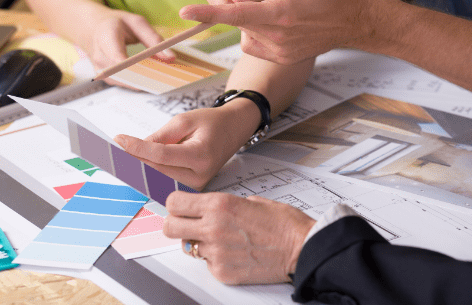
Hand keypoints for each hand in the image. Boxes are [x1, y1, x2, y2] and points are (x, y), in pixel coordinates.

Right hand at [76, 6, 175, 72]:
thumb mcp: (137, 23)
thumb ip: (154, 39)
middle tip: (168, 76)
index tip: (156, 70)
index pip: (118, 57)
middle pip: (124, 73)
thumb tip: (170, 57)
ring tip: (162, 76)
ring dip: (145, 80)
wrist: (95, 28)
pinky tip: (151, 77)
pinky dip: (139, 82)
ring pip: (126, 81)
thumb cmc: (116, 24)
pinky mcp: (106, 77)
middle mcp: (100, 56)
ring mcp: (101, 69)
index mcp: (106, 36)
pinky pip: (124, 83)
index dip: (137, 67)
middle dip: (147, 76)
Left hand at [113, 101, 258, 190]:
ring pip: (158, 179)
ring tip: (124, 154)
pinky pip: (165, 181)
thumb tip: (136, 149)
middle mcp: (199, 175)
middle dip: (134, 159)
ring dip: (140, 167)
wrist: (233, 130)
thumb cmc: (212, 123)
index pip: (161, 155)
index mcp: (201, 155)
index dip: (137, 148)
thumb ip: (160, 137)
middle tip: (114, 149)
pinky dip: (150, 171)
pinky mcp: (191, 188)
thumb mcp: (185, 120)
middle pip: (156, 171)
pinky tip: (138, 162)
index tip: (119, 140)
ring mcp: (196, 186)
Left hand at [163, 192, 314, 283]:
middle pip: (169, 227)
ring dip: (199, 243)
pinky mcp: (222, 272)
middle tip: (187, 224)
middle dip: (176, 224)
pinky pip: (206, 264)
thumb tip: (210, 208)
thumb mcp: (252, 200)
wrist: (301, 248)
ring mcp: (216, 252)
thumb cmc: (284, 224)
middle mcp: (213, 228)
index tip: (180, 206)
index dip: (175, 205)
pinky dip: (216, 259)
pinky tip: (234, 253)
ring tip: (221, 240)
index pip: (174, 203)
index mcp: (220, 205)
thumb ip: (225, 204)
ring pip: (188, 247)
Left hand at [179, 0, 375, 63]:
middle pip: (235, 17)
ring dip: (247, 11)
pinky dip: (257, 25)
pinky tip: (279, 16)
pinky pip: (253, 38)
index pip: (236, 13)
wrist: (356, 20)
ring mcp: (278, 50)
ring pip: (244, 27)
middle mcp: (277, 36)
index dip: (207, 12)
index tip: (184, 12)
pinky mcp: (279, 56)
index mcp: (282, 15)